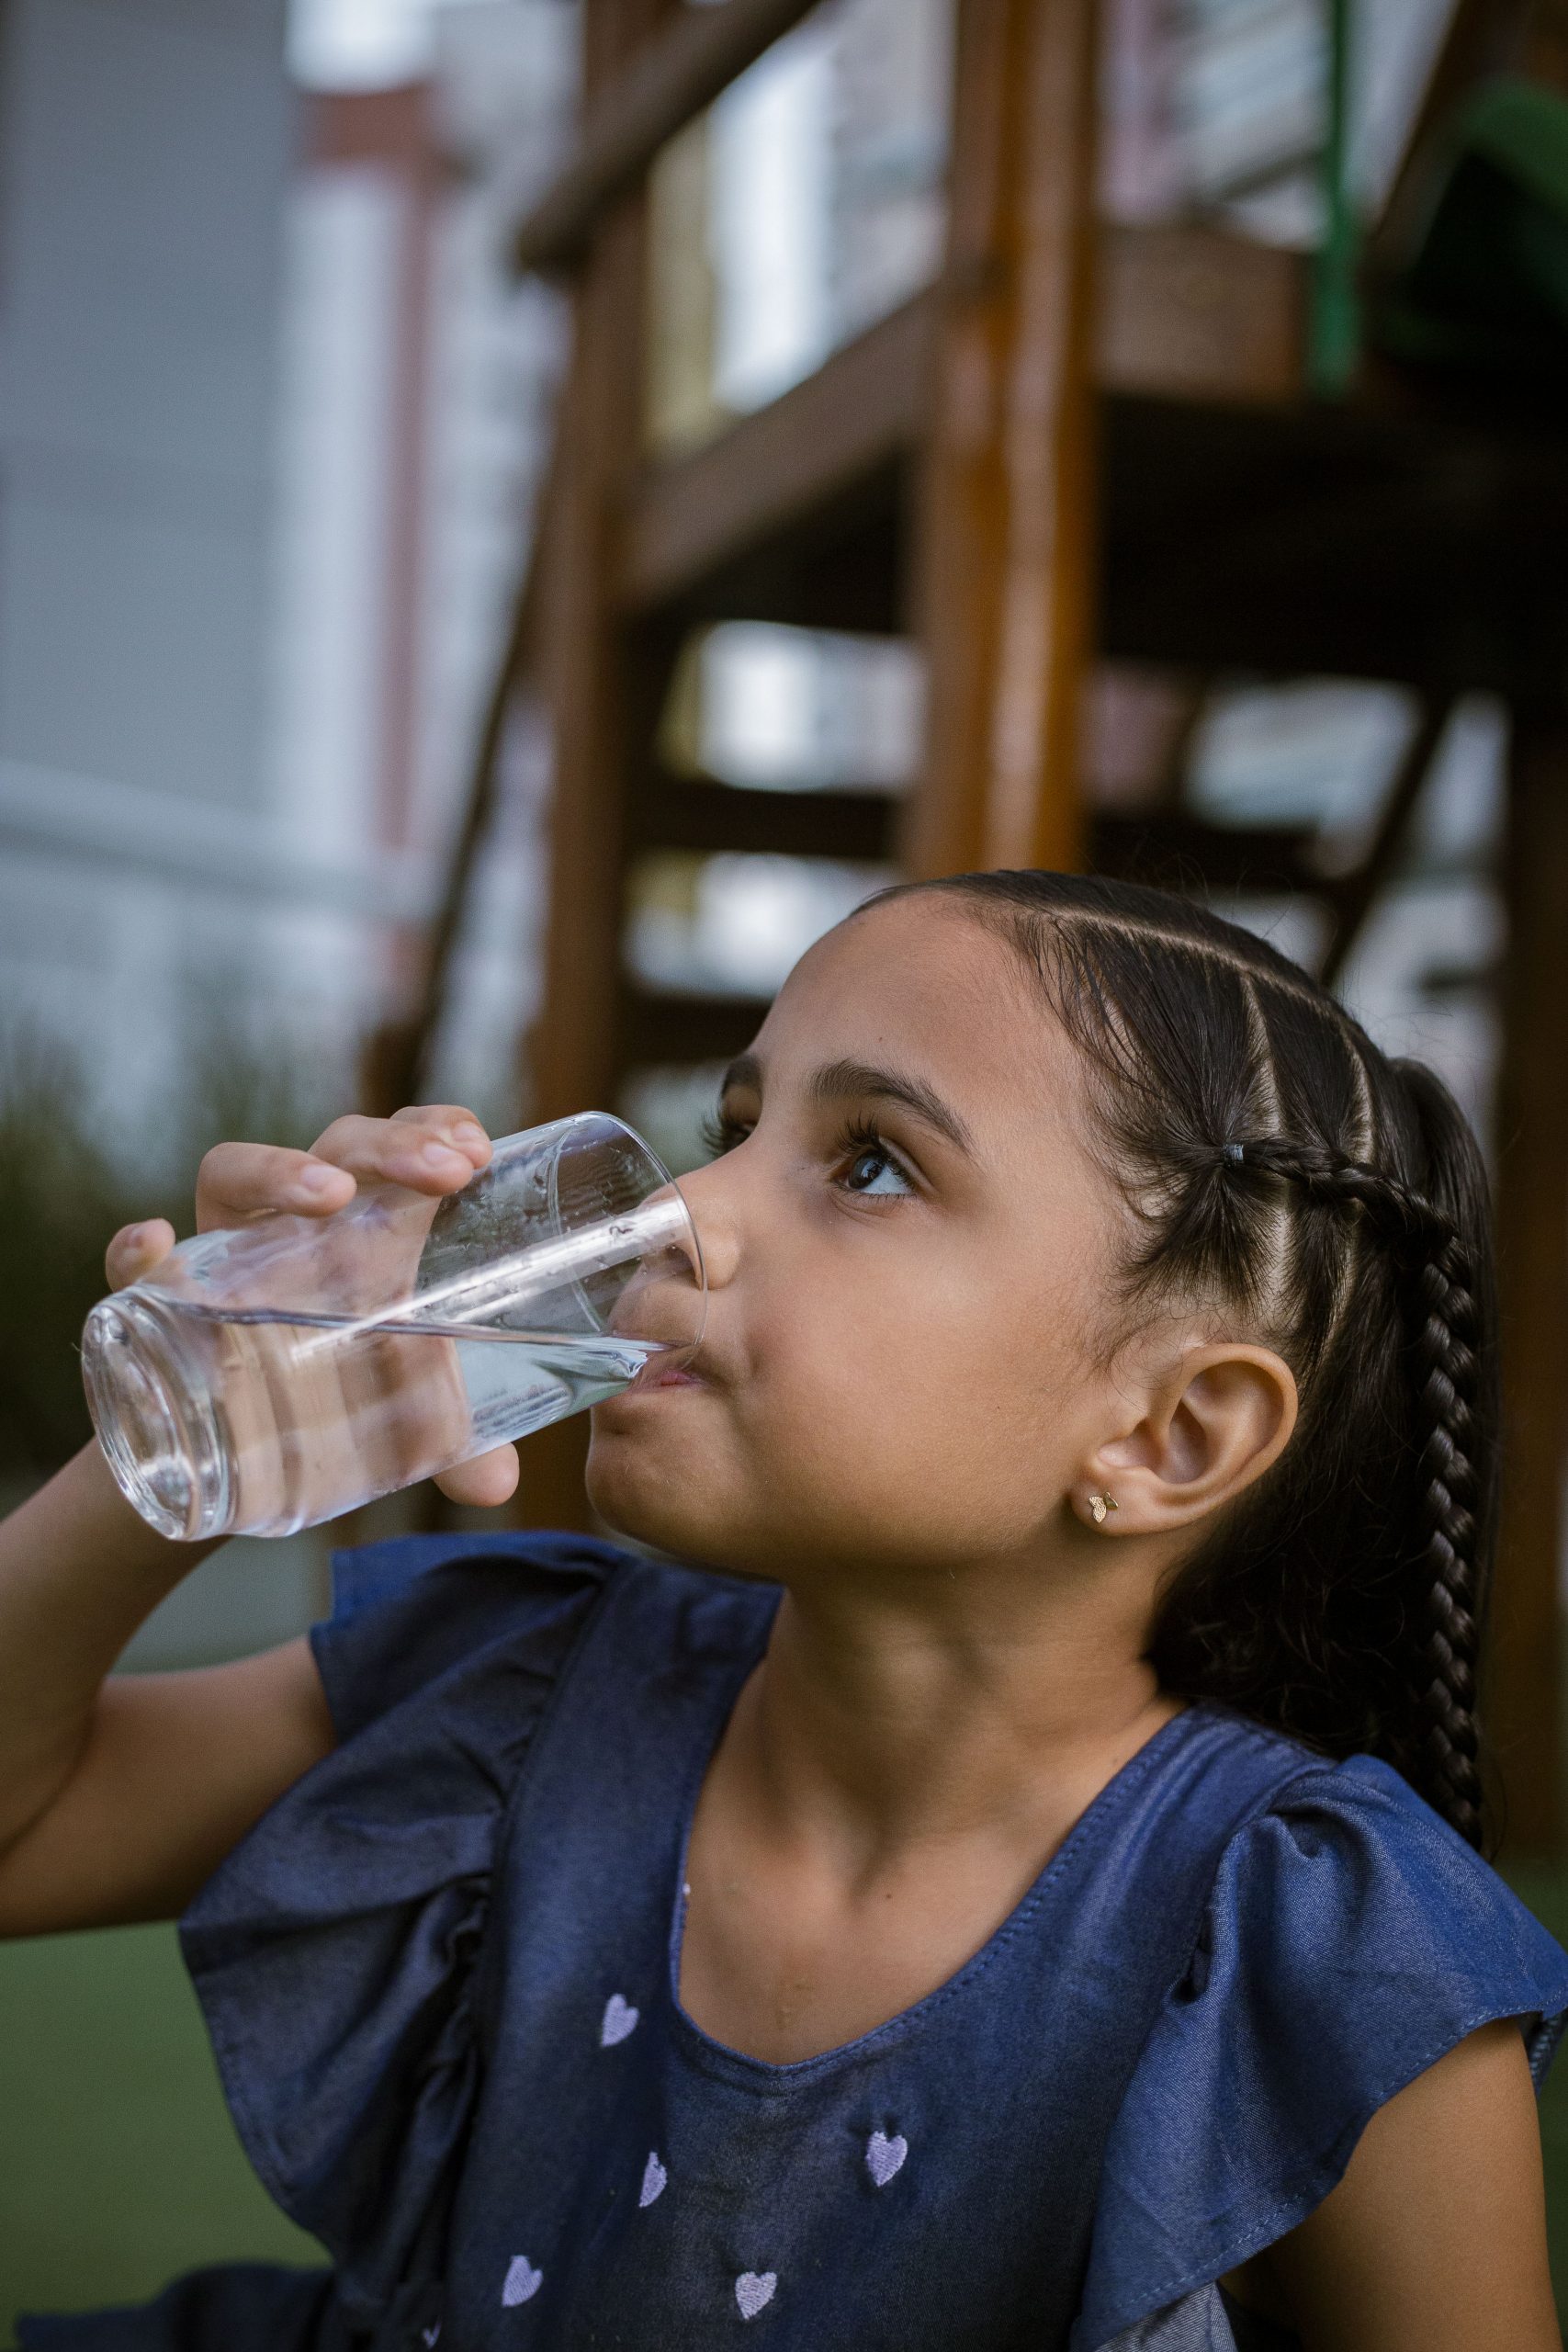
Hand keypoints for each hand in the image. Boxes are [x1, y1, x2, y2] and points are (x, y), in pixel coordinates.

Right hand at [103, 1106, 520, 1508]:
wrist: (236, 1452)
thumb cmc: (336, 1397)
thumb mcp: (404, 1418)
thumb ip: (457, 1444)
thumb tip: (496, 1484)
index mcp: (364, 1226)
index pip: (397, 1145)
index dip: (433, 1128)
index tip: (477, 1150)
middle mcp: (293, 1222)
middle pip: (335, 1147)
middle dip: (390, 1145)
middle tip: (446, 1173)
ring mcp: (222, 1253)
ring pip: (232, 1173)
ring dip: (278, 1170)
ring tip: (332, 1196)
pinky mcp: (159, 1303)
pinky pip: (133, 1265)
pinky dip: (135, 1251)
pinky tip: (155, 1242)